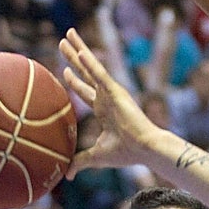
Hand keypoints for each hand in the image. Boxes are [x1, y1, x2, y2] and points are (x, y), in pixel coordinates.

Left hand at [59, 28, 160, 176]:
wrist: (145, 150)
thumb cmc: (126, 153)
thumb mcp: (96, 156)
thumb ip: (81, 161)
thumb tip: (67, 174)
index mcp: (104, 110)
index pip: (85, 91)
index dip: (74, 81)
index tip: (64, 70)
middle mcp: (106, 97)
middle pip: (86, 73)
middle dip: (74, 58)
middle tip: (63, 43)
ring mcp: (111, 92)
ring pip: (91, 66)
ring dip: (79, 50)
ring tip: (68, 35)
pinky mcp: (116, 91)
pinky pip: (99, 73)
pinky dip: (89, 61)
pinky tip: (79, 49)